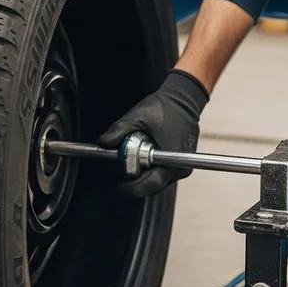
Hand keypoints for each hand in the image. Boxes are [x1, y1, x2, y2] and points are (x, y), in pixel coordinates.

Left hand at [98, 69, 209, 197]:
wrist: (184, 99)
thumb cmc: (164, 107)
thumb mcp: (137, 116)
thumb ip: (118, 130)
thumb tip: (103, 143)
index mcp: (171, 158)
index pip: (151, 184)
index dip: (132, 187)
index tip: (118, 184)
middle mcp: (180, 167)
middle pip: (154, 186)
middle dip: (135, 183)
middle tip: (119, 176)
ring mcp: (183, 166)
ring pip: (159, 182)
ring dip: (144, 177)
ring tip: (130, 165)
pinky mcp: (184, 163)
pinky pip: (165, 174)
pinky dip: (152, 171)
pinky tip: (143, 160)